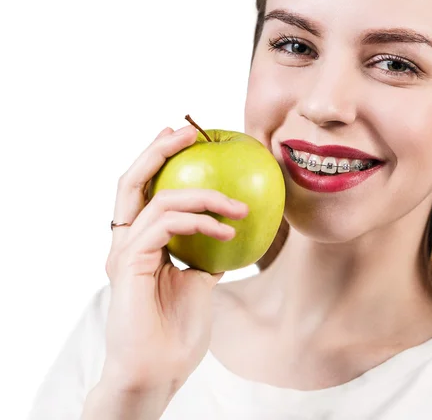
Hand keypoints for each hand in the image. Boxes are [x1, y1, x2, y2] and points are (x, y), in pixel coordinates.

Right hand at [102, 125, 248, 393]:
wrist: (160, 370)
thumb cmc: (178, 330)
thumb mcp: (200, 280)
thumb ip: (204, 251)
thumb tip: (226, 228)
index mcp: (138, 244)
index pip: (142, 192)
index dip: (157, 160)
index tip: (186, 140)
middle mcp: (124, 243)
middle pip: (131, 182)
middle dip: (158, 151)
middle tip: (187, 133)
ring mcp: (124, 253)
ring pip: (156, 200)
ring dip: (202, 195)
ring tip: (237, 205)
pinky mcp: (130, 264)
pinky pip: (165, 225)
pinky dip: (199, 222)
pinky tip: (226, 230)